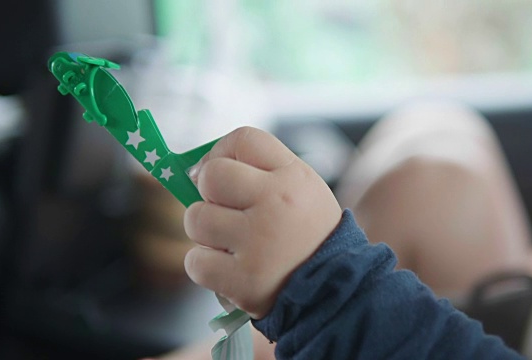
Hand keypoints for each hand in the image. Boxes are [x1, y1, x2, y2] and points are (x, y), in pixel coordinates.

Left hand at [184, 127, 341, 318]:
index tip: (223, 172)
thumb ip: (260, 171)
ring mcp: (258, 242)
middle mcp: (276, 204)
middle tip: (227, 211)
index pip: (242, 139)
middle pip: (211, 175)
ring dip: (205, 232)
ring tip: (232, 242)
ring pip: (196, 219)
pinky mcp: (243, 280)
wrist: (336, 287)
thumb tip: (196, 171)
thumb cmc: (308, 233)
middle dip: (208, 193)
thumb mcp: (302, 188)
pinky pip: (195, 262)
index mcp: (293, 177)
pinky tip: (229, 267)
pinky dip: (205, 266)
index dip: (222, 151)